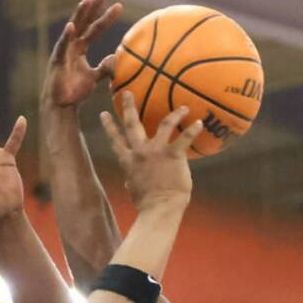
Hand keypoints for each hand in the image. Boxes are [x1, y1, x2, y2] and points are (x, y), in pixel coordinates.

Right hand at [43, 0, 121, 108]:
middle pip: (84, 22)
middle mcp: (72, 45)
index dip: (106, 17)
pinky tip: (71, 26)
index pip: (95, 28)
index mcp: (80, 47)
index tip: (118, 6)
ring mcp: (64, 50)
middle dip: (94, 8)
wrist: (62, 105)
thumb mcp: (94, 78)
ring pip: (73, 28)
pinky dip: (66, 36)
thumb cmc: (75, 91)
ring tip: (86, 1)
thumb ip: (105, 67)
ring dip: (79, 15)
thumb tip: (117, 59)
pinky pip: (62, 46)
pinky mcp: (57, 60)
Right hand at [100, 92, 201, 210]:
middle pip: (132, 124)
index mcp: (128, 161)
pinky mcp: (173, 155)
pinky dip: (192, 130)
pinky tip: (199, 122)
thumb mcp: (133, 188)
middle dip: (128, 107)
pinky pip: (184, 138)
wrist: (158, 209)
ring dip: (174, 114)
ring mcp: (156, 151)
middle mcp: (140, 152)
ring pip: (163, 124)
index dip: (109, 126)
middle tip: (127, 92)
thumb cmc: (147, 204)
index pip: (115, 140)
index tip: (104, 113)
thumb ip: (132, 177)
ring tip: (183, 107)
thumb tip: (130, 178)